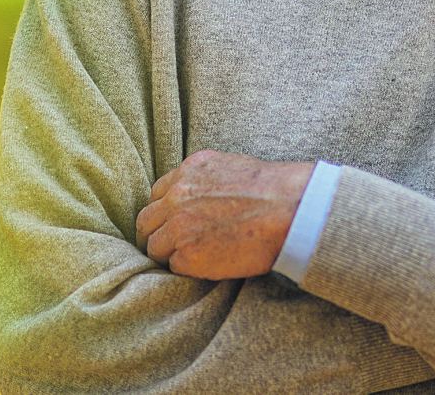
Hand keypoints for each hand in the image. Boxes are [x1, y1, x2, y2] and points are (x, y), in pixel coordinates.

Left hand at [135, 150, 312, 279]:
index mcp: (186, 173)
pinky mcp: (188, 257)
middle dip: (158, 233)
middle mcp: (176, 199)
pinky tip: (208, 265)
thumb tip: (196, 195)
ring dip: (170, 254)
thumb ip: (202, 179)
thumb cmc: (271, 189)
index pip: (156, 195)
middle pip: (146, 222)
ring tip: (194, 258)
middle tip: (174, 245)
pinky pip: (174, 267)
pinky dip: (188, 269)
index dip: (165, 211)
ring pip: (155, 248)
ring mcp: (179, 228)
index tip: (174, 222)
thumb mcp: (228, 166)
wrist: (288, 212)